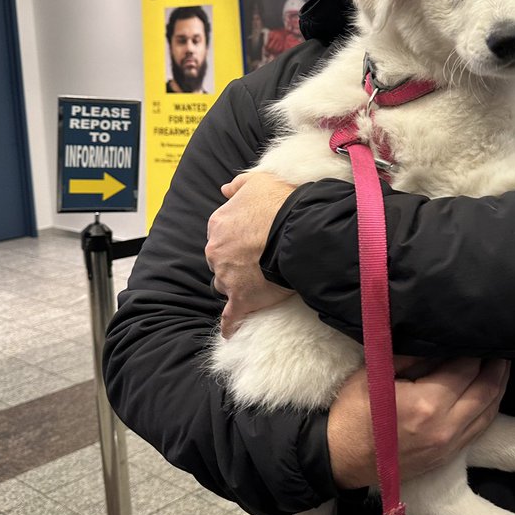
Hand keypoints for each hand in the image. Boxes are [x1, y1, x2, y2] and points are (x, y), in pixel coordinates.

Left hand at [205, 172, 295, 337]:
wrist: (297, 229)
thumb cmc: (280, 203)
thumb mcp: (258, 181)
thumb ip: (239, 185)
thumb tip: (224, 189)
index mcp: (219, 224)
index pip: (221, 235)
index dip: (237, 240)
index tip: (251, 242)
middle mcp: (217, 251)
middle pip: (221, 261)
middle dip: (234, 263)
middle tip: (257, 263)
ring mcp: (227, 276)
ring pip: (226, 285)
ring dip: (237, 286)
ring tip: (255, 288)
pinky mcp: (241, 299)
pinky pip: (231, 317)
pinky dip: (230, 324)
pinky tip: (230, 332)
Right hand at [326, 356, 508, 489]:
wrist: (340, 459)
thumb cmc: (352, 413)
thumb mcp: (375, 373)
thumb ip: (411, 356)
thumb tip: (439, 341)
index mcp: (426, 404)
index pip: (466, 369)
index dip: (475, 350)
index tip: (478, 334)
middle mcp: (445, 427)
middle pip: (486, 390)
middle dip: (496, 366)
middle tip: (500, 345)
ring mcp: (449, 445)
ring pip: (489, 412)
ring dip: (498, 386)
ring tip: (500, 365)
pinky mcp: (447, 457)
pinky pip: (479, 429)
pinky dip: (489, 407)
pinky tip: (489, 393)